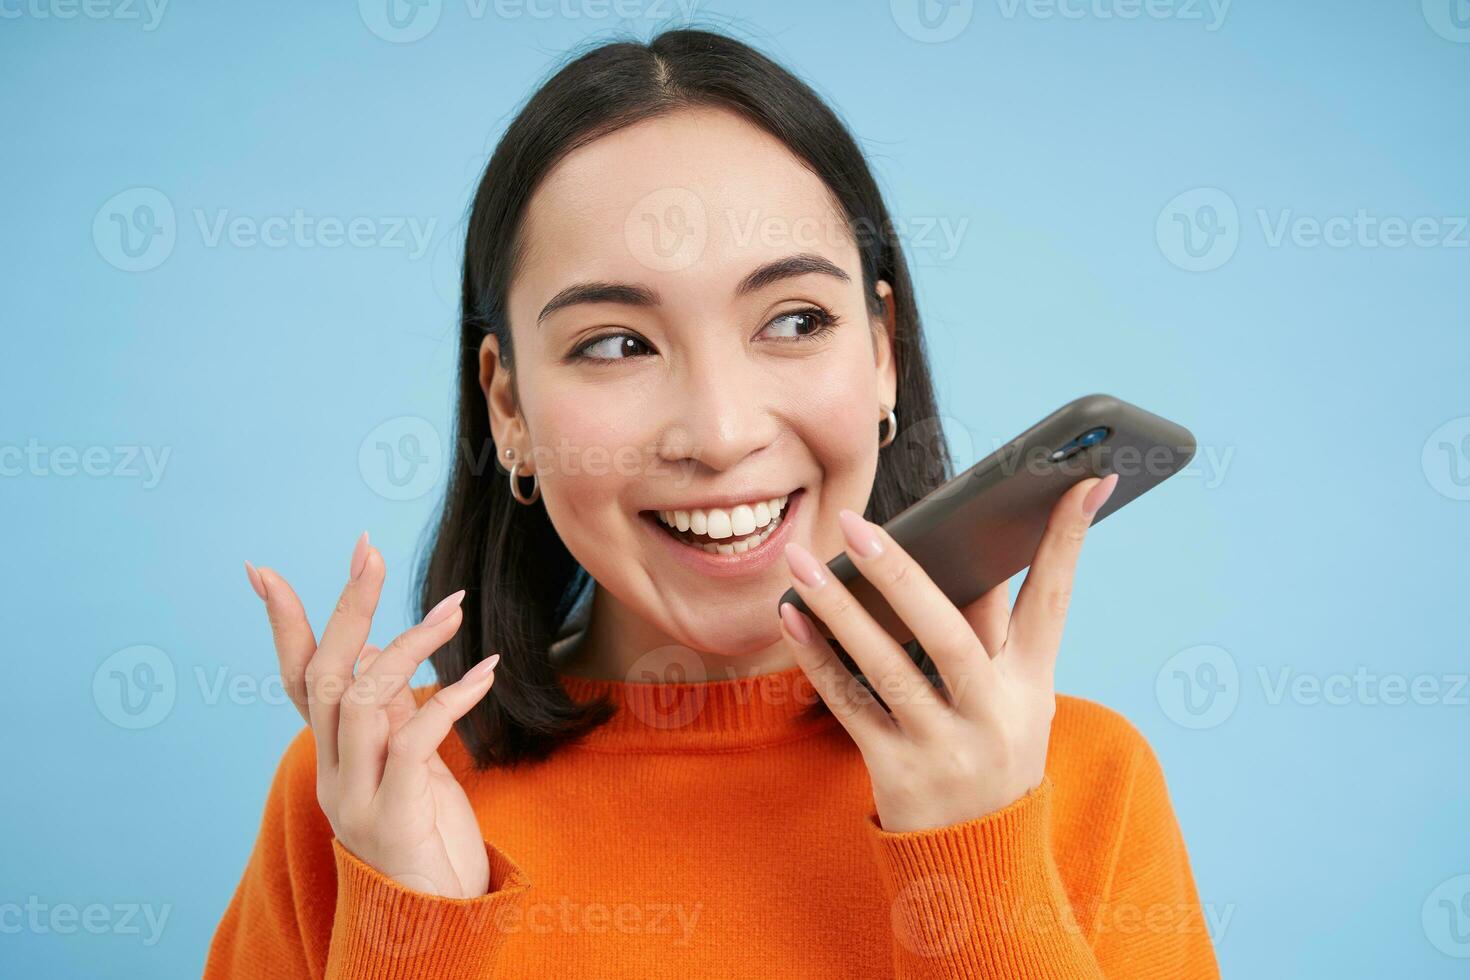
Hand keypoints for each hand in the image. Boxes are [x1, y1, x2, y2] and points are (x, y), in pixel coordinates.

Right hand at [243, 534, 499, 896]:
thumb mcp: (409, 765)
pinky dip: (449, 700)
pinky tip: (485, 673)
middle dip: (346, 608)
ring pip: (361, 701)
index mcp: (332, 756)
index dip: (281, 625)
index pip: (295, 681)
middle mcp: (331, 774)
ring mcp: (355, 798)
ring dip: (409, 646)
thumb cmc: (427, 837)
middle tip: (370, 550)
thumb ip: (390, 715)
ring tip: (453, 610)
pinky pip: (414, 742)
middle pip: (323, 677)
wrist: (434, 924)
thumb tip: (379, 655)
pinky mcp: (392, 818)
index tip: (261, 569)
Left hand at [777, 474, 1117, 832]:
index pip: (1053, 601)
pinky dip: (819, 659)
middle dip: (900, 573)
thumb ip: (993, 636)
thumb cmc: (992, 754)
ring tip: (802, 562)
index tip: (1081, 478)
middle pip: (948, 632)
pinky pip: (850, 705)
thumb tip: (958, 556)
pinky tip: (794, 617)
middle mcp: (995, 716)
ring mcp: (945, 748)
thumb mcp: (1017, 703)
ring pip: (886, 667)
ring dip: (840, 609)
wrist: (982, 865)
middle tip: (856, 522)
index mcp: (1033, 687)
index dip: (1068, 540)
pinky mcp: (899, 774)